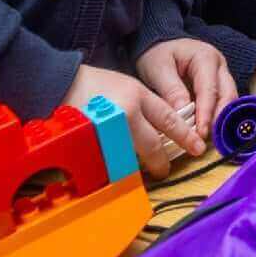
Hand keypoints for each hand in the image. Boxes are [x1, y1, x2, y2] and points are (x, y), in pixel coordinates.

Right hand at [64, 64, 191, 180]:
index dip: (186, 136)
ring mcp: (108, 131)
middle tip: (165, 170)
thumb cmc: (91, 83)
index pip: (170, 120)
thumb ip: (143, 107)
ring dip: (137, 167)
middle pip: (153, 145)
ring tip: (139, 173)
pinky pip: (109, 163)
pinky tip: (115, 170)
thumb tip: (160, 131)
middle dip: (161, 162)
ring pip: (132, 158)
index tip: (198, 148)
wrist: (57, 83)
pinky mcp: (90, 144)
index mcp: (138, 96)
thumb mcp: (125, 85)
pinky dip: (115, 168)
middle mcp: (127, 114)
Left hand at [137, 38, 235, 148]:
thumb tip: (183, 113)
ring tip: (207, 139)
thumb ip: (171, 90)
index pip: (210, 89)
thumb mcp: (158, 69)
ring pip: (228, 100)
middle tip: (207, 139)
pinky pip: (222, 103)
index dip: (206, 113)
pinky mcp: (218, 86)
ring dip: (220, 120)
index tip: (200, 133)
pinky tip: (206, 132)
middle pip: (227, 95)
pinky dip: (216, 117)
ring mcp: (221, 75)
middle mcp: (219, 66)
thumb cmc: (157, 54)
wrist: (158, 45)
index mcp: (206, 57)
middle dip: (219, 119)